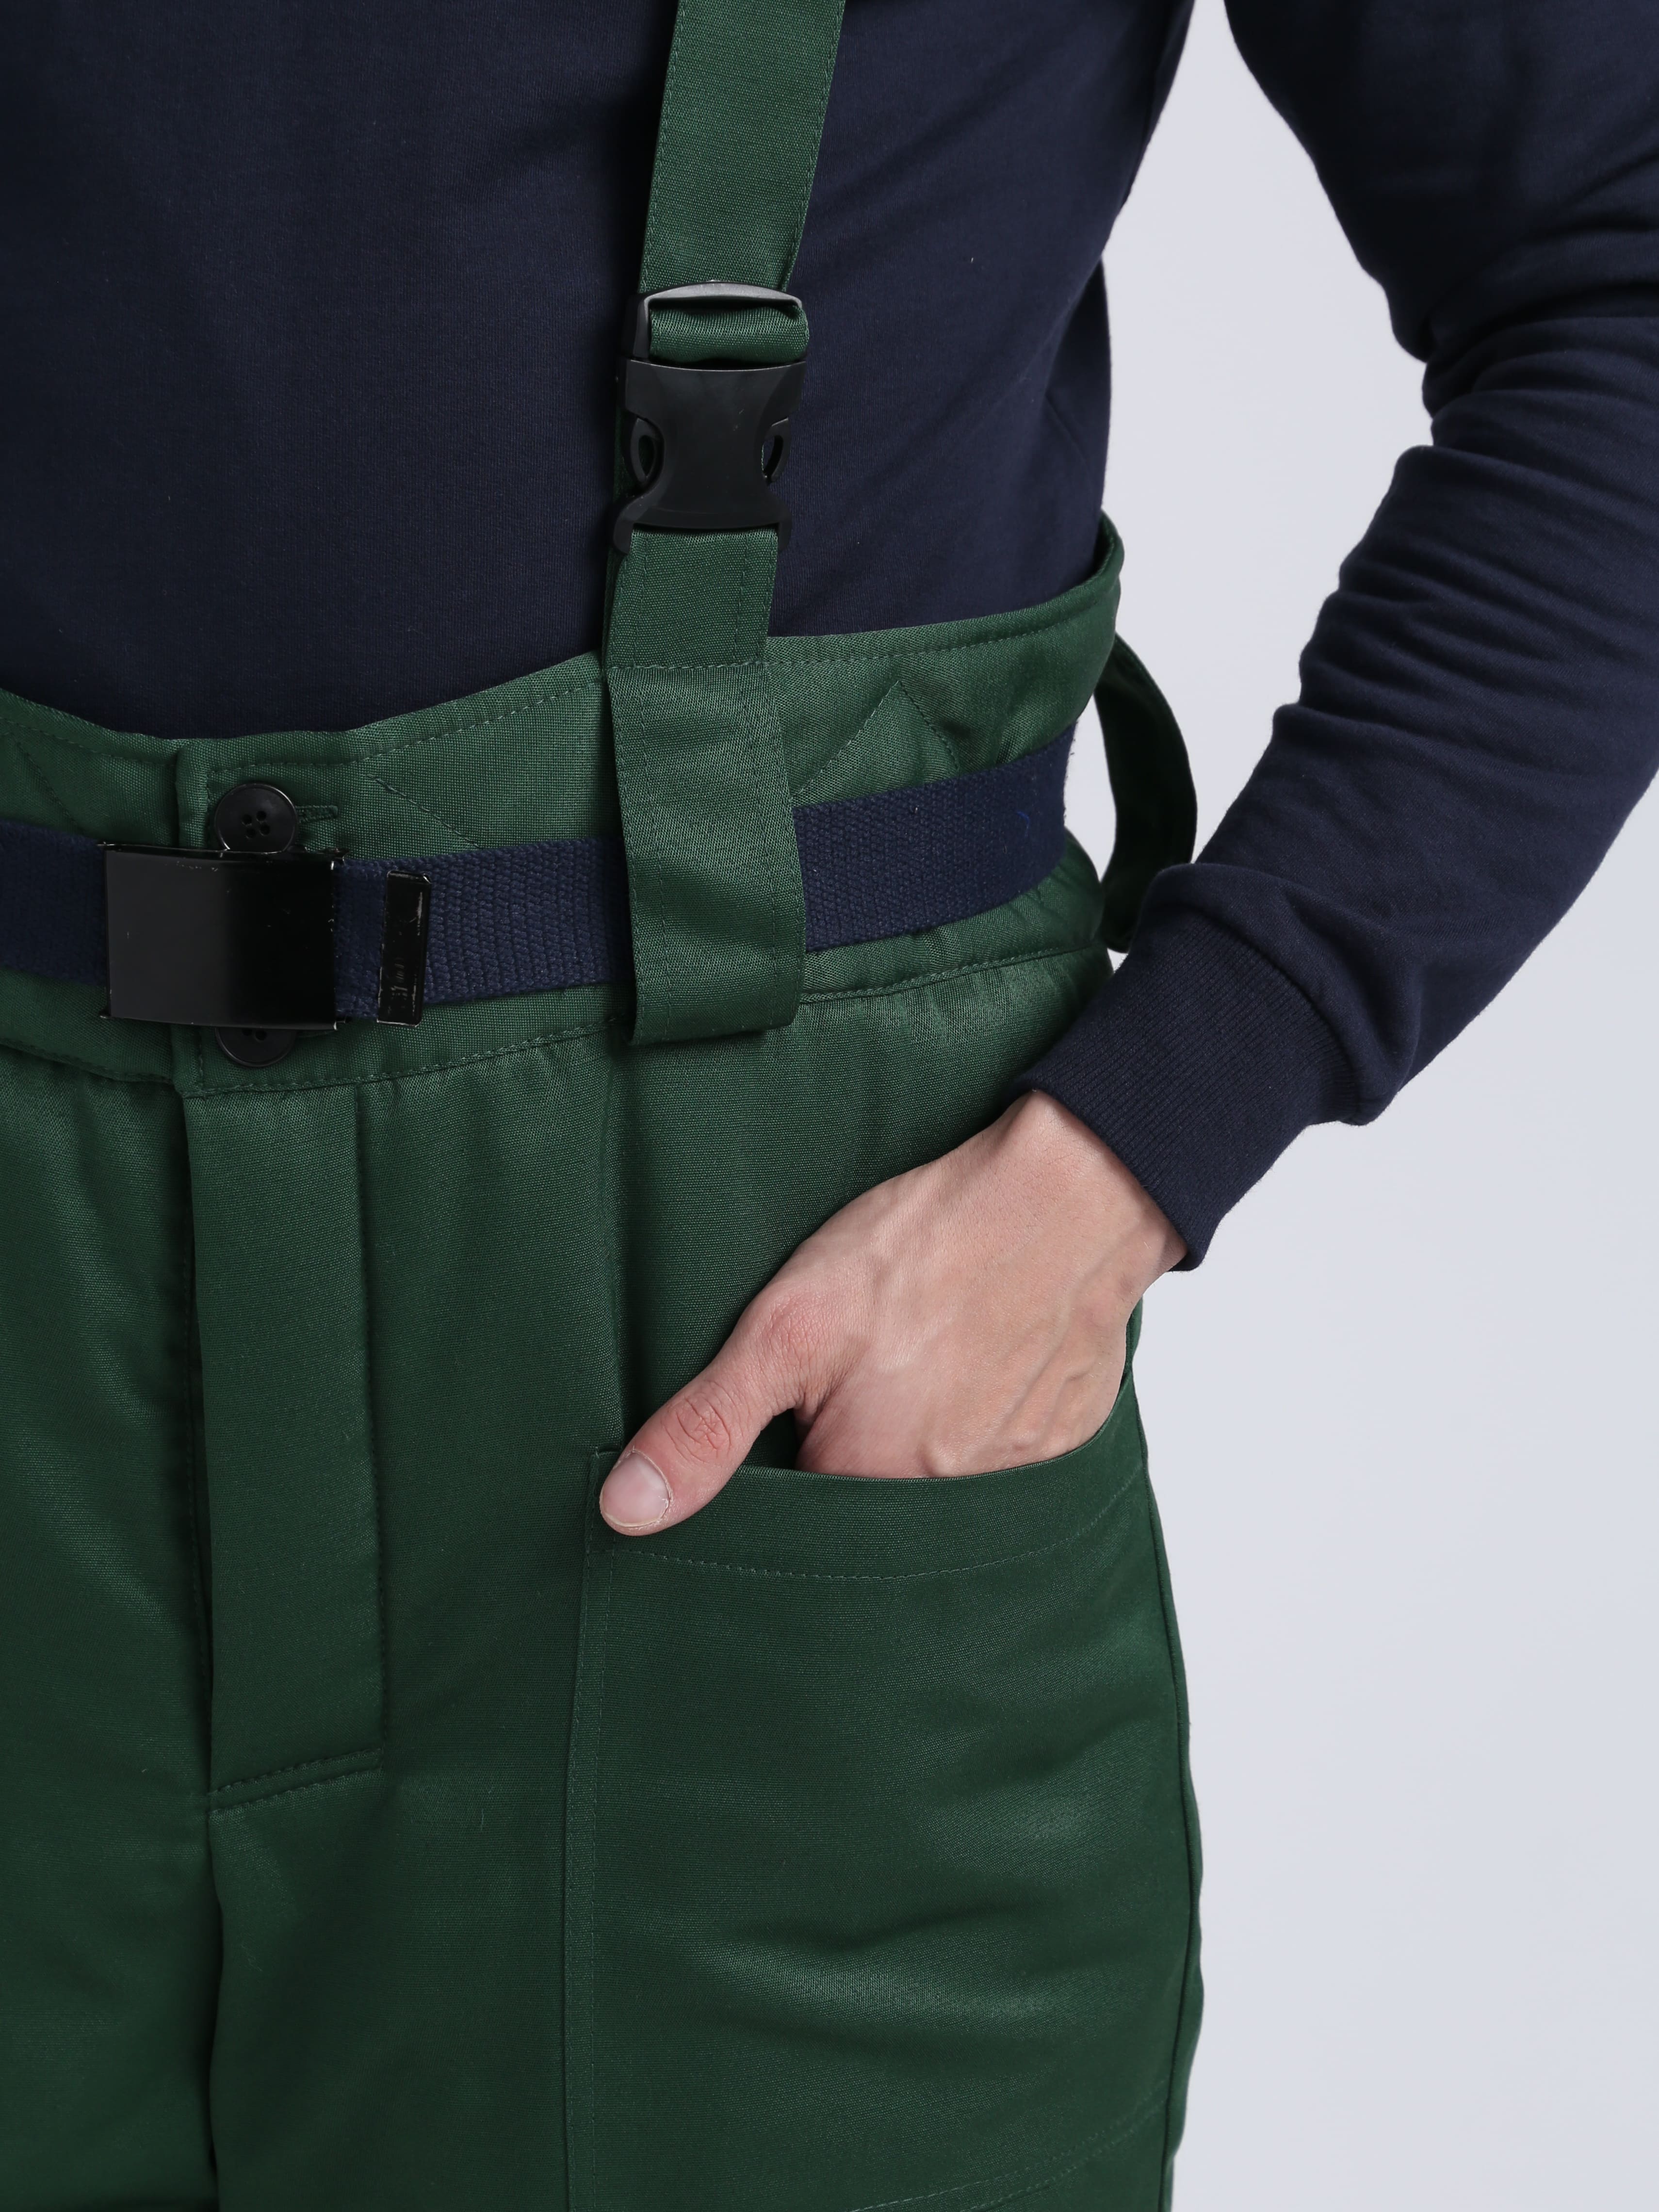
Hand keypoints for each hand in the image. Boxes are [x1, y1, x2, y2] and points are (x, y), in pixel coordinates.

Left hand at [598, 1090, 1185, 1532]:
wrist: (1069, 1198)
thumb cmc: (926, 1247)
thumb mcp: (787, 1324)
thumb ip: (708, 1424)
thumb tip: (625, 1511)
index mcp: (866, 1483)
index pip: (795, 1517)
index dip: (780, 1464)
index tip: (790, 1411)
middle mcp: (945, 1505)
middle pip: (870, 1505)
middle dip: (854, 1448)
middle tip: (862, 1368)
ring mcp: (1015, 1476)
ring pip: (940, 1480)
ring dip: (922, 1434)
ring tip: (920, 1355)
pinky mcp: (1063, 1444)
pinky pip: (1005, 1456)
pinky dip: (985, 1416)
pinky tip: (976, 1358)